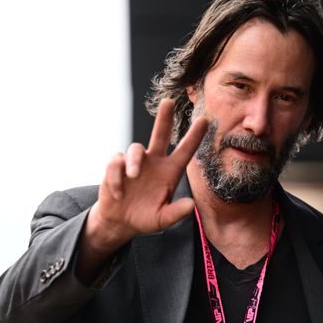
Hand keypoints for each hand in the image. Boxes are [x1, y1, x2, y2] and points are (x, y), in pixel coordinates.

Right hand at [89, 98, 207, 248]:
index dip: (194, 136)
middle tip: (169, 101)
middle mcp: (154, 162)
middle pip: (161, 134)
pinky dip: (116, 177)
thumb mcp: (162, 220)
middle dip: (164, 118)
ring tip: (133, 177)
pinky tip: (119, 193)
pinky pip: (117, 163)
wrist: (120, 221)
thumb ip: (176, 213)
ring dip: (135, 161)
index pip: (185, 151)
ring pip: (136, 149)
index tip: (205, 120)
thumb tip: (191, 205)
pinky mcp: (117, 166)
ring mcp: (135, 163)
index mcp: (170, 172)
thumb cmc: (145, 218)